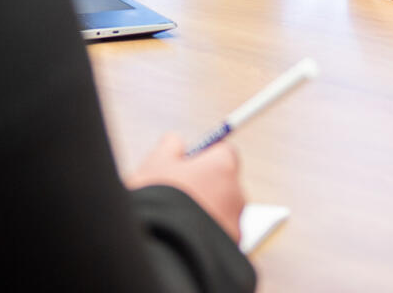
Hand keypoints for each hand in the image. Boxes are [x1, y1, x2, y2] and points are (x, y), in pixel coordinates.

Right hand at [126, 132, 245, 241]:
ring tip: (176, 221)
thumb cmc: (156, 203)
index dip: (204, 157)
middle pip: (225, 183)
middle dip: (205, 187)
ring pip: (222, 212)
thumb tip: (176, 142)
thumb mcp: (155, 164)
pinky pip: (220, 237)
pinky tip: (184, 239)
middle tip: (177, 195)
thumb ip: (170, 146)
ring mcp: (236, 226)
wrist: (159, 251)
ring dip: (206, 213)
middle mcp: (237, 195)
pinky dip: (207, 237)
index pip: (224, 152)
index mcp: (222, 168)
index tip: (187, 164)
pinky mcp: (232, 251)